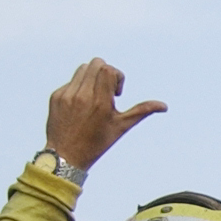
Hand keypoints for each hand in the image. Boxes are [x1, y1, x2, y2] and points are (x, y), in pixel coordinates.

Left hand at [45, 59, 164, 168]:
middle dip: (105, 72)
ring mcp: (67, 94)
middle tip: (106, 90)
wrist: (66, 155)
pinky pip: (71, 81)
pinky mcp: (56, 96)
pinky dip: (80, 87)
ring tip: (94, 95)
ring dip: (92, 77)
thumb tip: (164, 106)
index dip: (117, 77)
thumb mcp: (121, 127)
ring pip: (83, 68)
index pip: (108, 70)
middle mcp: (82, 95)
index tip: (116, 93)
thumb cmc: (96, 143)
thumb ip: (142, 111)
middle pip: (96, 64)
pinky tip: (81, 105)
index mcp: (100, 102)